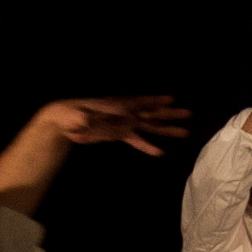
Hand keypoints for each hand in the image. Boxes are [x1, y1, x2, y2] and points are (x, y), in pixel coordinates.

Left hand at [40, 95, 192, 155]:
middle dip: (169, 114)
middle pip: (151, 113)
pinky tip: (160, 152)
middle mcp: (124, 113)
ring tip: (185, 132)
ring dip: (165, 130)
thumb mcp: (77, 115)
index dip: (154, 101)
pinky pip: (136, 140)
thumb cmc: (70, 114)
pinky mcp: (118, 134)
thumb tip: (87, 120)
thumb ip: (84, 118)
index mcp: (116, 106)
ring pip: (149, 126)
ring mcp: (123, 123)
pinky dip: (148, 146)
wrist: (63, 121)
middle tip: (188, 114)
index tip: (171, 99)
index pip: (138, 103)